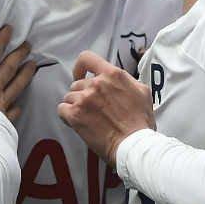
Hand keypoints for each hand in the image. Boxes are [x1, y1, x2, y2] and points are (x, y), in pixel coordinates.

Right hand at [0, 25, 36, 120]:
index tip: (10, 29)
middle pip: (8, 69)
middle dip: (18, 55)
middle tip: (28, 44)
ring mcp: (0, 106)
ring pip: (16, 87)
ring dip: (25, 75)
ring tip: (34, 65)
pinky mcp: (2, 122)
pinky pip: (11, 113)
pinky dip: (16, 109)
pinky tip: (19, 107)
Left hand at [57, 51, 153, 167]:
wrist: (133, 145)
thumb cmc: (140, 123)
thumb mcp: (143, 92)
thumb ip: (127, 80)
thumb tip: (119, 79)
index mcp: (113, 75)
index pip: (88, 58)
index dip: (80, 67)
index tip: (80, 74)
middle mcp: (97, 84)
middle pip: (77, 83)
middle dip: (82, 94)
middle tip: (92, 108)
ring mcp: (84, 99)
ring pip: (69, 97)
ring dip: (75, 106)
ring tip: (88, 118)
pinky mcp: (75, 115)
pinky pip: (61, 109)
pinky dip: (67, 116)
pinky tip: (77, 123)